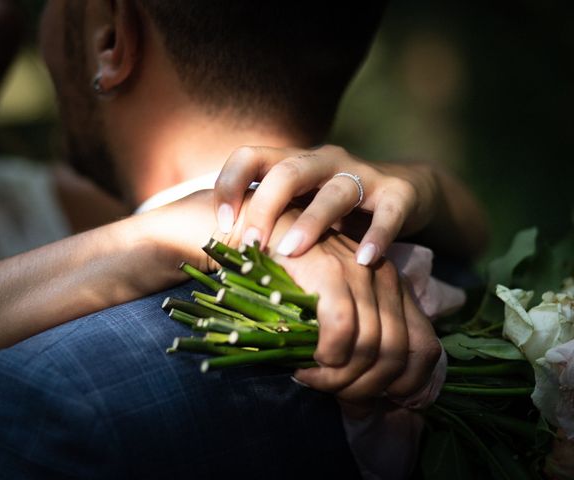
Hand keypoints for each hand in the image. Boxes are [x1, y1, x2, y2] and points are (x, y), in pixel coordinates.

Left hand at [213, 144, 440, 264]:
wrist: (404, 193)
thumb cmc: (337, 209)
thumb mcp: (301, 208)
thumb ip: (271, 223)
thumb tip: (220, 258)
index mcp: (294, 162)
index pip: (251, 156)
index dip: (230, 184)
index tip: (221, 225)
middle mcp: (325, 161)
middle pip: (289, 172)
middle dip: (265, 207)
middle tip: (252, 246)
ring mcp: (363, 175)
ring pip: (334, 192)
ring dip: (311, 222)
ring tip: (291, 252)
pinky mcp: (398, 194)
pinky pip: (388, 212)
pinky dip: (377, 236)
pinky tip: (364, 261)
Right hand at [270, 232, 441, 417]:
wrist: (265, 230)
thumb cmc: (296, 280)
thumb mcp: (336, 312)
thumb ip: (358, 348)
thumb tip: (367, 405)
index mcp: (396, 289)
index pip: (426, 349)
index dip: (408, 386)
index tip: (377, 402)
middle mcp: (386, 279)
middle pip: (398, 355)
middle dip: (367, 388)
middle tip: (335, 396)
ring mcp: (360, 274)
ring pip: (371, 347)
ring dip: (340, 378)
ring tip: (312, 379)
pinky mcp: (331, 273)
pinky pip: (343, 331)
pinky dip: (327, 358)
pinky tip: (307, 362)